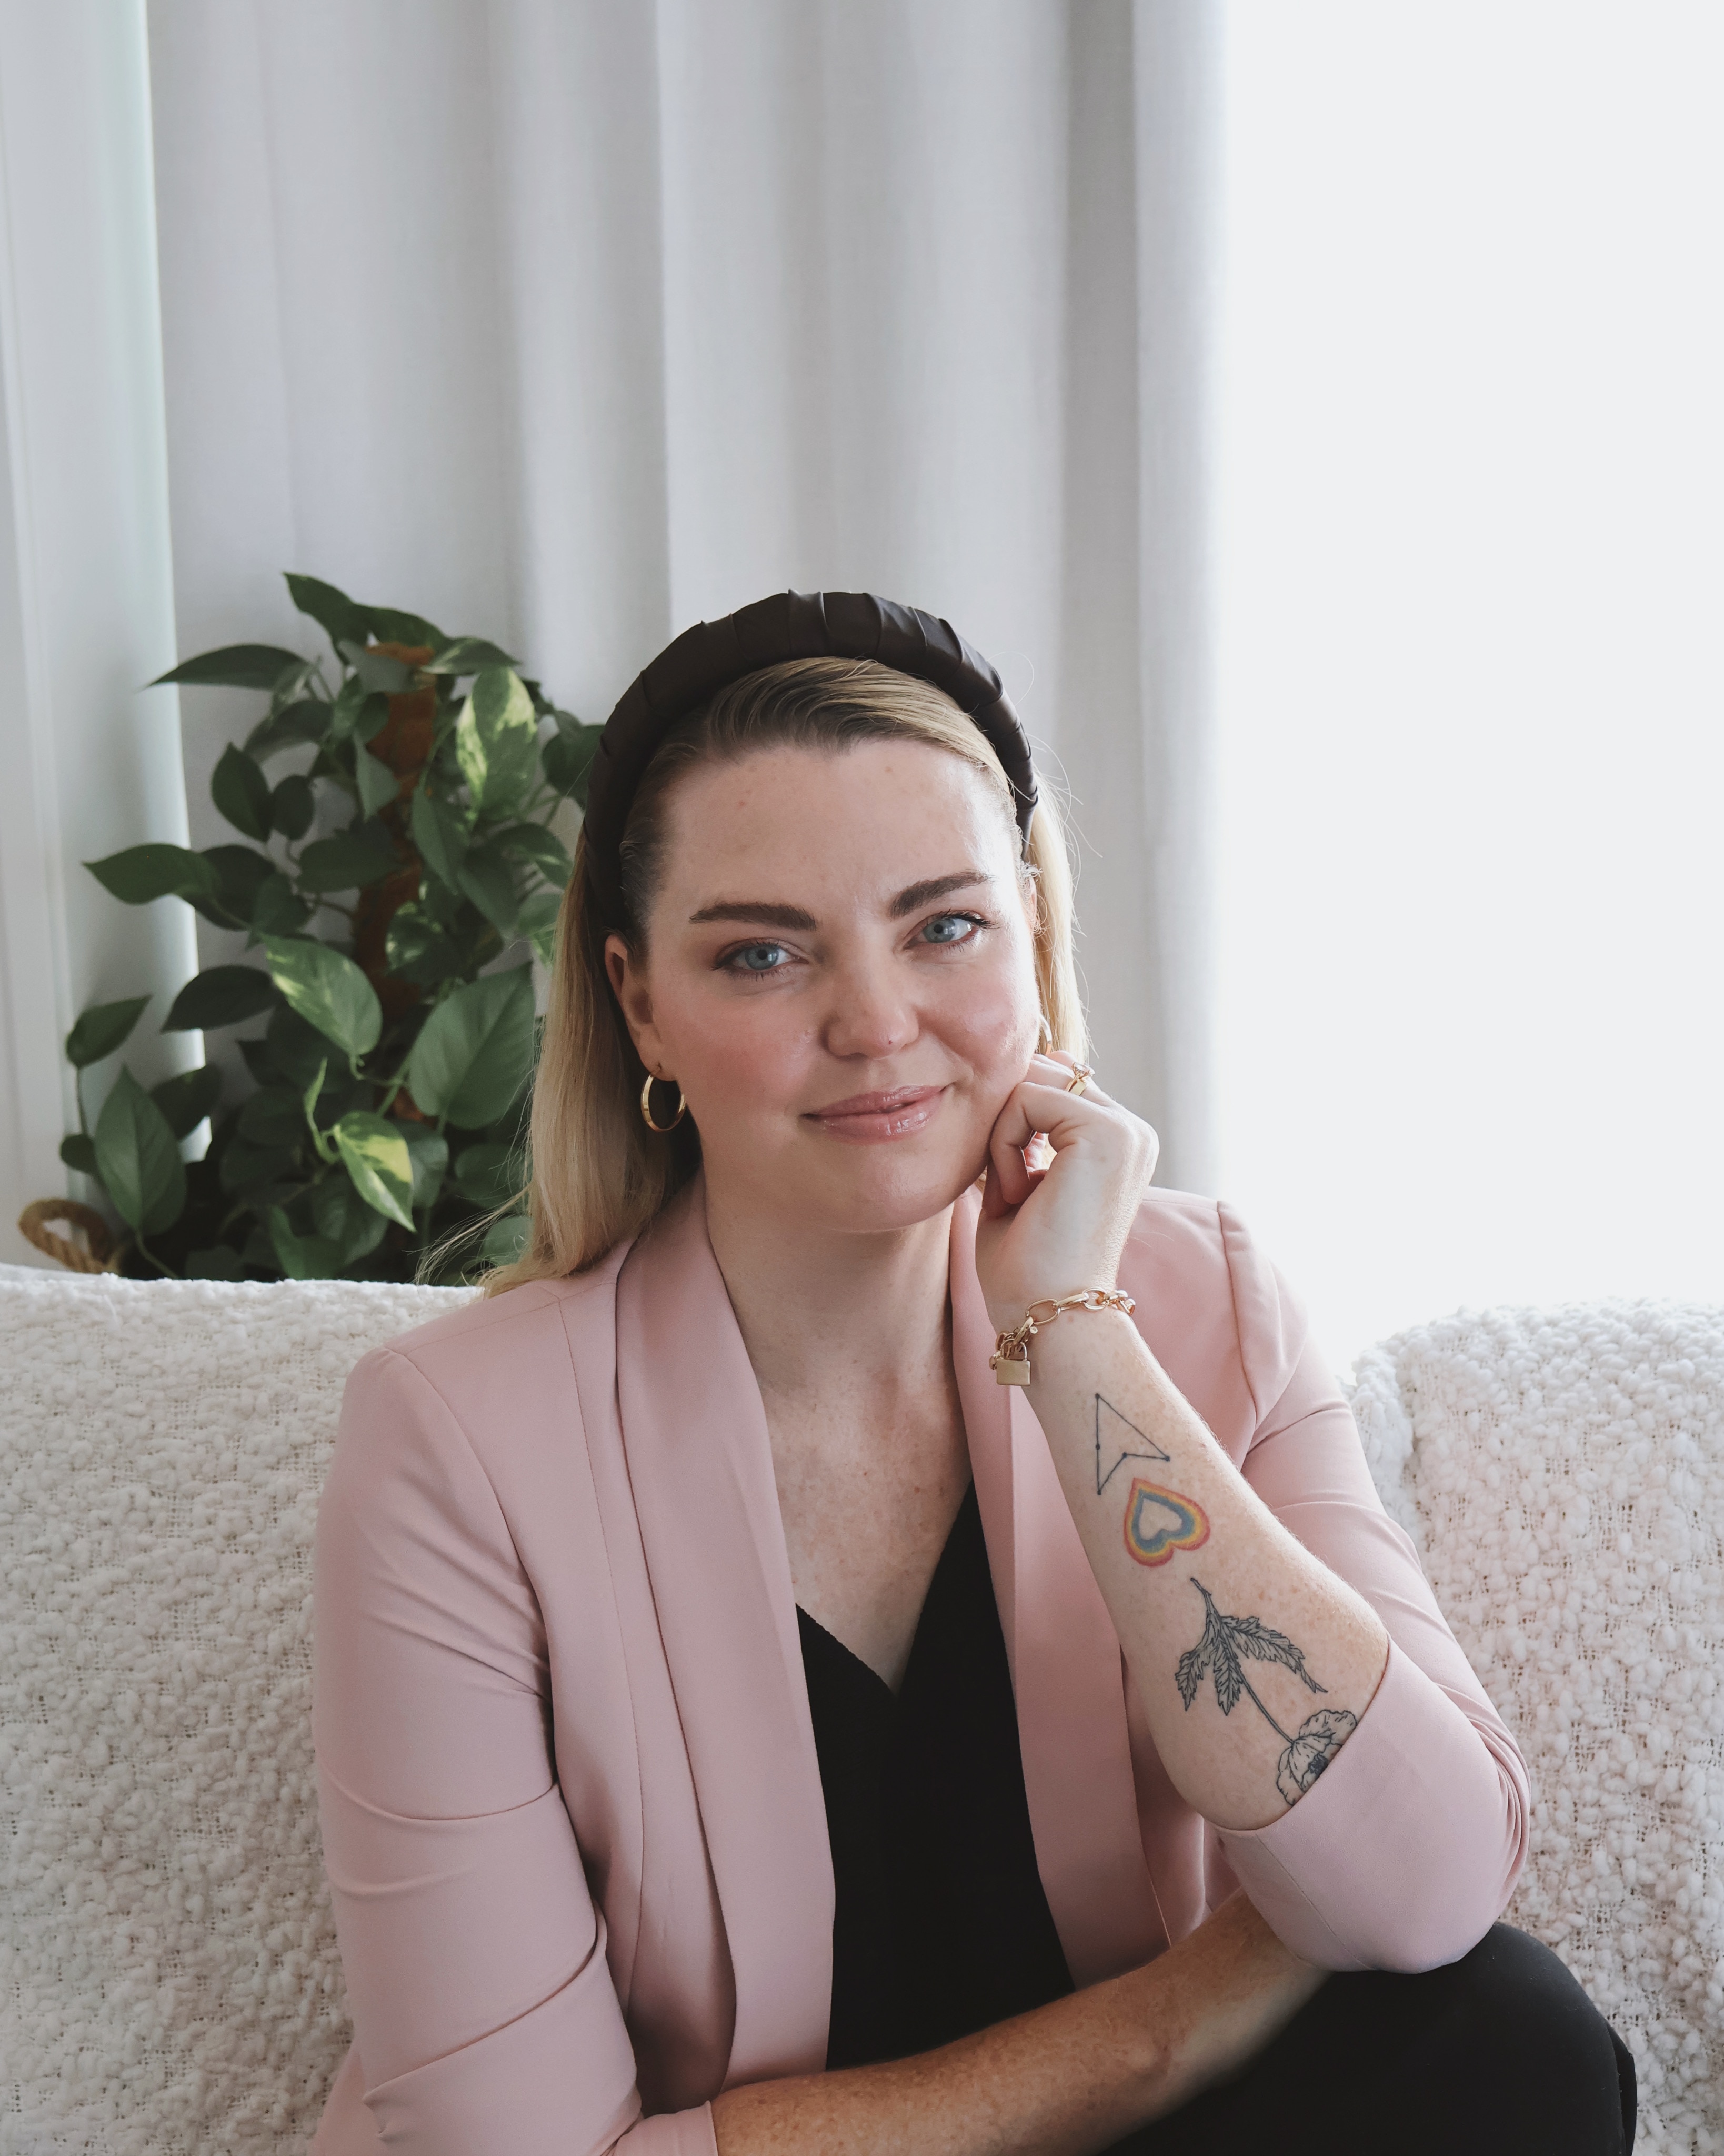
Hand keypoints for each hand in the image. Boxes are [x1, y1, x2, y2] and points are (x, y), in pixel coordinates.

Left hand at [974, 1050, 1159, 1333]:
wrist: (1050, 1316)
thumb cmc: (1027, 1269)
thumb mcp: (1020, 1183)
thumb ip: (1022, 1132)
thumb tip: (1018, 1073)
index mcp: (1119, 1143)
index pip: (1053, 1087)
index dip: (1011, 1125)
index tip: (1011, 1188)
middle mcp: (1132, 1131)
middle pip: (1042, 1074)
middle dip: (1004, 1124)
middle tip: (1006, 1192)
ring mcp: (1126, 1129)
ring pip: (1030, 1082)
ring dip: (1002, 1137)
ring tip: (1013, 1195)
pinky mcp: (1107, 1132)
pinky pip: (1025, 1097)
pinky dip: (1002, 1144)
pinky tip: (1016, 1193)